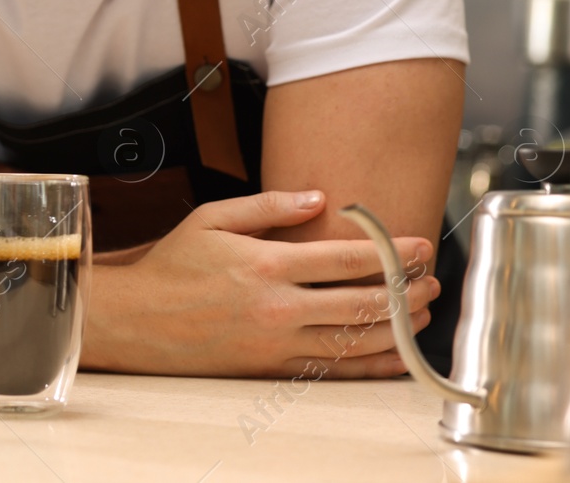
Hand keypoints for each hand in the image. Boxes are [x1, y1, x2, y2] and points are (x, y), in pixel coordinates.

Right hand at [84, 189, 437, 377]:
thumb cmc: (173, 265)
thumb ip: (267, 206)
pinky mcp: (271, 368)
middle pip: (361, 303)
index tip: (418, 246)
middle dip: (404, 291)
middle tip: (431, 279)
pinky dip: (369, 366)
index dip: (390, 252)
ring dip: (397, 328)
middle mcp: (277, 306)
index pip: (345, 259)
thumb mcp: (211, 218)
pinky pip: (331, 371)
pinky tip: (394, 357)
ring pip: (354, 341)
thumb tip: (317, 198)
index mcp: (265, 264)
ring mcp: (276, 342)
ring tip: (421, 312)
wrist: (138, 321)